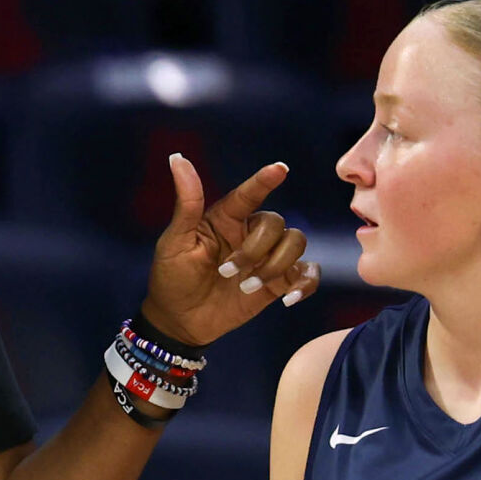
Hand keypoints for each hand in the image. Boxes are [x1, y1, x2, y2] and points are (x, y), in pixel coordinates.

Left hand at [140, 155, 320, 346]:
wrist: (179, 321)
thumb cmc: (171, 277)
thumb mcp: (175, 241)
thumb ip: (186, 202)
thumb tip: (177, 158)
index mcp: (225, 219)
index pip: (249, 194)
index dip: (264, 180)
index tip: (279, 168)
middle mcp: (249, 234)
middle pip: (276, 224)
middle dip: (255, 250)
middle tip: (226, 273)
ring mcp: (266, 258)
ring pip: (296, 244)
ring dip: (275, 267)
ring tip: (247, 288)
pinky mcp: (278, 283)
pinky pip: (308, 274)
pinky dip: (305, 284)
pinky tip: (287, 299)